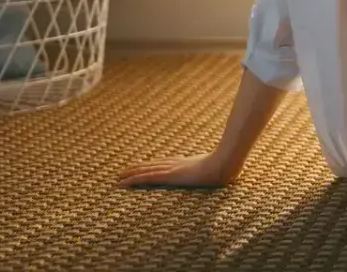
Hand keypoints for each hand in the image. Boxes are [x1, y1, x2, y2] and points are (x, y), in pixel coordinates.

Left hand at [116, 153, 239, 188]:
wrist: (224, 164)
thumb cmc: (225, 168)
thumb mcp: (220, 170)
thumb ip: (218, 171)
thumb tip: (228, 174)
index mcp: (185, 163)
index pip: (163, 164)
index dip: (151, 166)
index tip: (142, 167)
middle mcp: (175, 164)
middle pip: (151, 165)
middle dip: (136, 168)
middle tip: (122, 172)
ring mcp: (171, 169)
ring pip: (145, 171)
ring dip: (130, 174)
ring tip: (118, 178)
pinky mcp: (168, 176)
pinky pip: (146, 178)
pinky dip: (133, 179)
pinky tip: (122, 183)